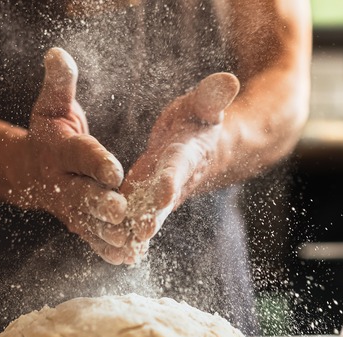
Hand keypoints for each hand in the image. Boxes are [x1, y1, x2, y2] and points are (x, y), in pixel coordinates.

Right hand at [10, 48, 128, 263]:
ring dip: (107, 233)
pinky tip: (127, 258)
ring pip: (88, 222)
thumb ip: (60, 83)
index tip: (115, 169)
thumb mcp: (52, 105)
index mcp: (59, 150)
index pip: (79, 155)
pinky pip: (90, 237)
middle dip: (100, 203)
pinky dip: (106, 249)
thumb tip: (57, 53)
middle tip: (121, 211)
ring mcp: (67, 206)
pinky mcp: (76, 222)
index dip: (96, 161)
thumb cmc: (48, 131)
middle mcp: (61, 182)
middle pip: (82, 194)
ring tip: (130, 240)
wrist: (26, 169)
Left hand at [117, 73, 240, 262]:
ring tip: (120, 248)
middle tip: (140, 233)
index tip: (163, 191)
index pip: (179, 167)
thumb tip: (229, 79)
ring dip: (135, 231)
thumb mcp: (204, 105)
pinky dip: (128, 235)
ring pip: (147, 215)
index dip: (171, 179)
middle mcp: (175, 180)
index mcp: (187, 154)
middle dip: (152, 216)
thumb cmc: (200, 120)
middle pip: (163, 201)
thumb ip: (212, 96)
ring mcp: (160, 195)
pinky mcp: (147, 201)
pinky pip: (137, 219)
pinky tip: (113, 251)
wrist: (205, 148)